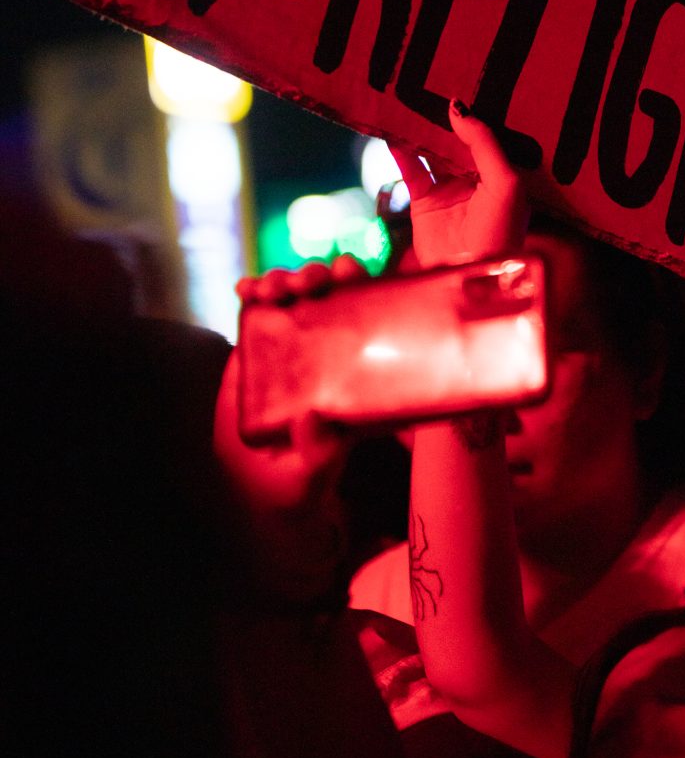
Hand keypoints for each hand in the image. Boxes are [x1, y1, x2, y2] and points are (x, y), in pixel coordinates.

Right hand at [214, 257, 363, 604]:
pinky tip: (244, 289)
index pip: (366, 319)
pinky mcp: (258, 348)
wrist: (250, 486)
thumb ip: (319, 457)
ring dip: (284, 280)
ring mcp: (291, 347)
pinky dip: (251, 294)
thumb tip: (315, 422)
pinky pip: (256, 313)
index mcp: (352, 372)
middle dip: (319, 276)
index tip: (349, 271)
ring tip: (272, 285)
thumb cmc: (292, 483)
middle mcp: (326, 351)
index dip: (361, 288)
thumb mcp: (310, 477)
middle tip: (307, 278)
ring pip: (293, 298)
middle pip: (329, 297)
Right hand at [388, 100, 527, 269]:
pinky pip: (410, 170)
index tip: (460, 83)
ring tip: (406, 101)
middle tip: (428, 83)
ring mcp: (449, 190)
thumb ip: (483, 143)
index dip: (474, 113)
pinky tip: (390, 131)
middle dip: (444, 117)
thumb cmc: (500, 232)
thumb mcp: (505, 182)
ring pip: (431, 151)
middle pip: (457, 140)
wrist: (471, 275)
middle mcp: (476, 180)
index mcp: (503, 174)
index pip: (486, 136)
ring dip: (419, 130)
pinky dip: (399, 151)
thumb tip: (456, 108)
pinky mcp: (425, 203)